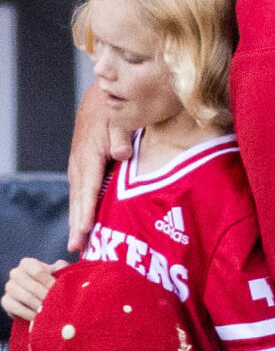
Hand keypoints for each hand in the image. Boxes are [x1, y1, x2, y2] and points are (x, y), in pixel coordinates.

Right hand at [2, 258, 65, 322]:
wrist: (39, 297)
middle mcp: (16, 273)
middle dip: (46, 296)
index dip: (49, 282)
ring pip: (25, 297)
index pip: (38, 271)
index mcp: (27, 263)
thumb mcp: (58, 272)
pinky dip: (30, 314)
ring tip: (50, 311)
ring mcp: (9, 287)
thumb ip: (62, 269)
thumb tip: (65, 270)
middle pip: (32, 286)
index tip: (58, 290)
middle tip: (57, 304)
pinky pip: (17, 309)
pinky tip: (39, 317)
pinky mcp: (5, 301)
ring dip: (40, 306)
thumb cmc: (51, 281)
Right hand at [68, 83, 130, 252]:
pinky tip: (83, 228)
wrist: (99, 101)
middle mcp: (79, 165)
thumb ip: (121, 137)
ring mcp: (78, 168)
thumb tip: (122, 155)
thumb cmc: (113, 113)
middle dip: (77, 225)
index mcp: (89, 155)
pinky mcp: (82, 170)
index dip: (87, 210)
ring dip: (77, 222)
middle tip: (78, 248)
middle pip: (79, 200)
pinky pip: (81, 195)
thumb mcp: (120, 119)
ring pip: (77, 200)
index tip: (85, 229)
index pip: (88, 188)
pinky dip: (81, 212)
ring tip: (78, 246)